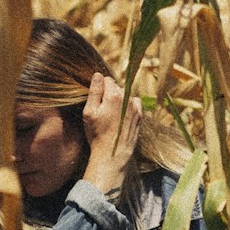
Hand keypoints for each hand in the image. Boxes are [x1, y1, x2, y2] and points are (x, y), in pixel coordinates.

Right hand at [81, 72, 139, 196]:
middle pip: (116, 86)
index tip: (96, 100)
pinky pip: (134, 102)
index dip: (99, 88)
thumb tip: (98, 75)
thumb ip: (94, 91)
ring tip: (111, 115)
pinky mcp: (140, 115)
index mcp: (113, 95)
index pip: (105, 79)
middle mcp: (127, 98)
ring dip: (118, 100)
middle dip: (109, 93)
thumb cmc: (97, 134)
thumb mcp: (89, 112)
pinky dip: (128, 106)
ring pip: (125, 94)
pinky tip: (121, 117)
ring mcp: (135, 107)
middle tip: (102, 110)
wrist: (113, 154)